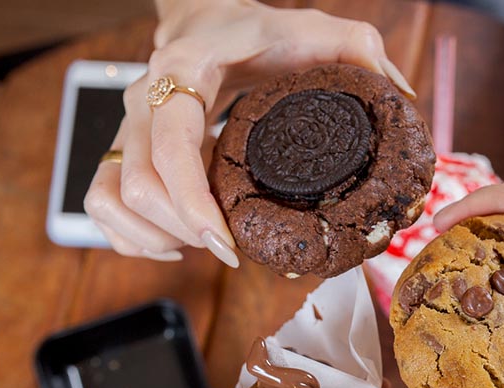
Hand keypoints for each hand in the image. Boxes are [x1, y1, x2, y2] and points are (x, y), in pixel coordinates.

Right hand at [84, 1, 413, 266]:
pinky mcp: (119, 150)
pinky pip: (103, 204)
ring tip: (206, 244)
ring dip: (156, 236)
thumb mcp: (312, 27)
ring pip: (113, 198)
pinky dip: (131, 236)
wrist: (203, 19)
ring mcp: (126, 128)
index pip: (169, 145)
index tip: (226, 239)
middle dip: (184, 231)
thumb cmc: (255, 29)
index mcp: (184, 72)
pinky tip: (175, 243)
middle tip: (232, 248)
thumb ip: (358, 51)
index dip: (192, 201)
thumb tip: (400, 97)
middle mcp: (144, 102)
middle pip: (137, 185)